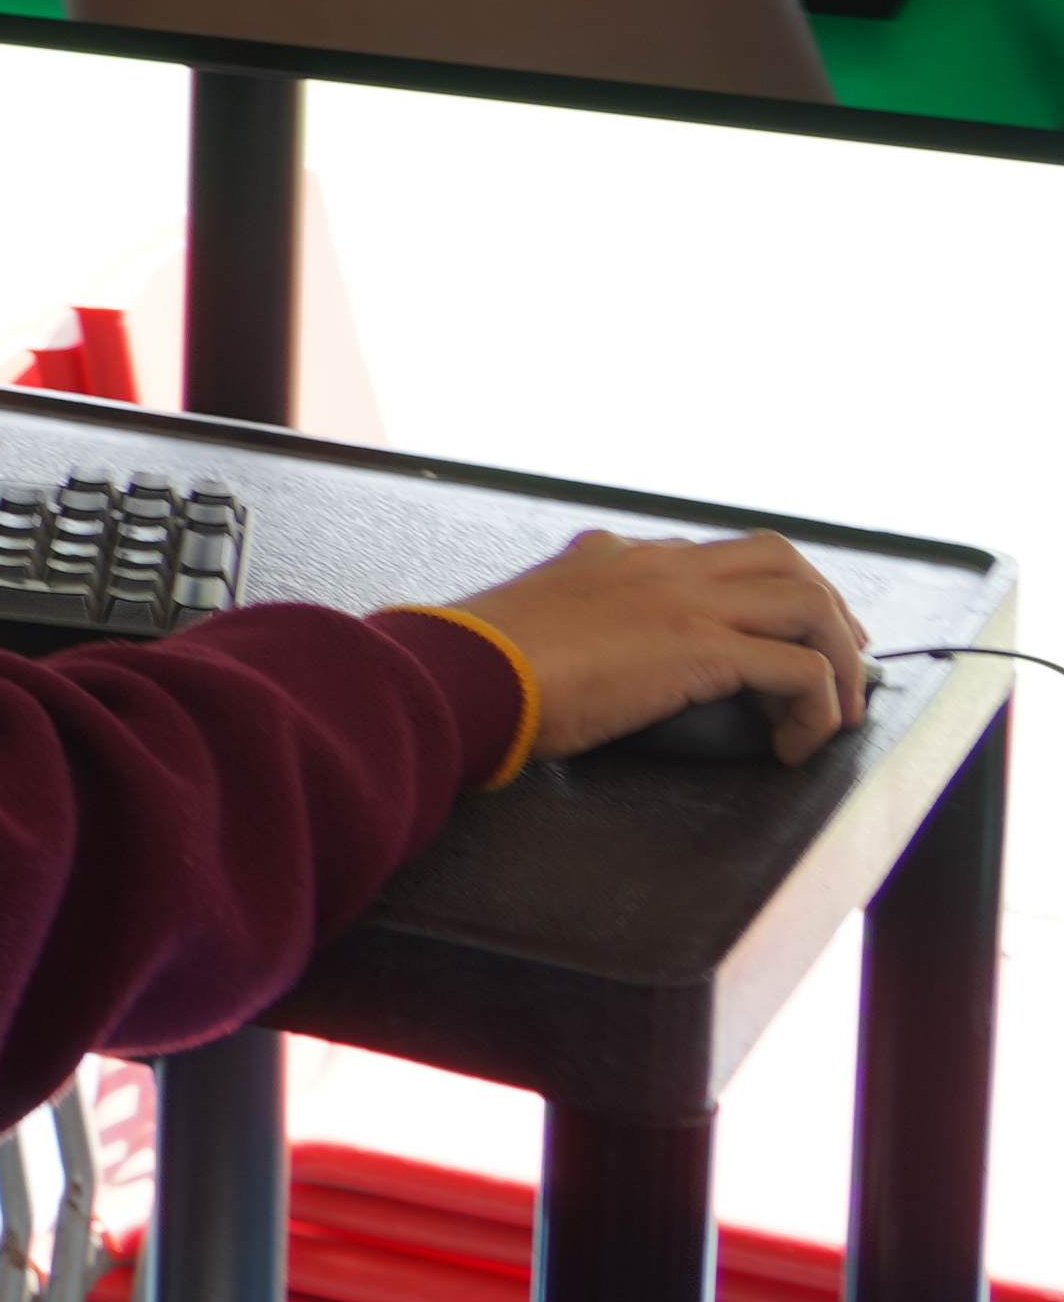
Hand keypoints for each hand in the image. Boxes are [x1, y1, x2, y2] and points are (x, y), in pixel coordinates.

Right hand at [440, 527, 871, 766]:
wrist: (462, 669)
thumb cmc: (479, 663)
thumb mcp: (533, 622)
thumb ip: (570, 623)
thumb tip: (574, 662)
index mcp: (617, 557)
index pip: (713, 555)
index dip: (760, 595)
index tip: (776, 639)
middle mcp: (660, 564)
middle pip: (782, 557)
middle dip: (826, 609)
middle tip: (840, 661)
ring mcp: (685, 599)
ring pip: (810, 602)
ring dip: (840, 660)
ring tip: (836, 713)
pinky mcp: (702, 646)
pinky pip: (801, 670)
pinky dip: (818, 709)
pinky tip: (795, 745)